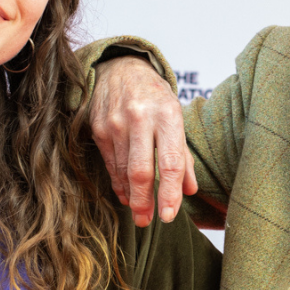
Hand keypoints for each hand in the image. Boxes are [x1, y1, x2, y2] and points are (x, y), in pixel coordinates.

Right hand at [89, 55, 196, 225]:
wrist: (121, 68)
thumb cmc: (155, 97)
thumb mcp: (176, 118)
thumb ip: (183, 155)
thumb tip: (190, 190)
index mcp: (168, 115)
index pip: (171, 162)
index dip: (170, 193)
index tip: (168, 215)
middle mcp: (141, 118)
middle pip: (142, 171)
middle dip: (144, 202)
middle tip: (147, 221)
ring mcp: (116, 123)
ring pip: (124, 170)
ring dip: (131, 195)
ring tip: (139, 211)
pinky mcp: (99, 128)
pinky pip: (110, 163)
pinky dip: (118, 182)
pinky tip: (125, 193)